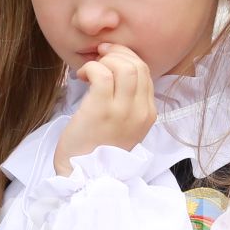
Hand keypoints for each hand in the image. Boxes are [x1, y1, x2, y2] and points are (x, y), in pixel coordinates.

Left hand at [54, 44, 155, 175]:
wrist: (84, 176)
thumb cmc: (97, 149)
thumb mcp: (124, 127)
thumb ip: (127, 103)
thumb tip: (116, 71)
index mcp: (148, 114)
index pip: (146, 72)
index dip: (127, 58)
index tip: (109, 58)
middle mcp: (140, 112)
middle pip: (137, 65)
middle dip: (116, 54)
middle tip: (98, 58)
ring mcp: (122, 111)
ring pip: (123, 66)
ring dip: (104, 61)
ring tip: (89, 71)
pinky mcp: (101, 111)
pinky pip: (102, 74)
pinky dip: (91, 69)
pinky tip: (82, 77)